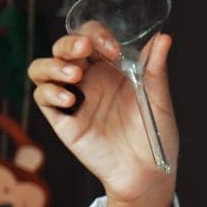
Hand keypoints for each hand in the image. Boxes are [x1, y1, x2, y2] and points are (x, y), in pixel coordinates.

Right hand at [26, 27, 178, 206]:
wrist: (146, 172)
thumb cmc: (154, 135)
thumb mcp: (158, 100)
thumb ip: (155, 69)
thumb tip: (163, 38)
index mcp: (110, 67)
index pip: (91, 36)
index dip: (96, 34)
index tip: (113, 48)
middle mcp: (88, 78)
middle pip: (63, 47)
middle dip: (70, 43)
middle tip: (85, 49)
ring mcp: (73, 96)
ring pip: (43, 68)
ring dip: (54, 64)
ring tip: (74, 74)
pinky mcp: (62, 118)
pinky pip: (42, 97)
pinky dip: (50, 92)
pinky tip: (70, 98)